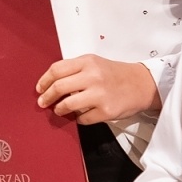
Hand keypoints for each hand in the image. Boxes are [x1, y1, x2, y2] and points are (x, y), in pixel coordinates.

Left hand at [36, 55, 159, 122]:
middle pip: (59, 87)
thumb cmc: (114, 74)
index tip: (39, 88)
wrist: (141, 84)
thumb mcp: (94, 63)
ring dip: (59, 109)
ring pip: (68, 105)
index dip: (44, 81)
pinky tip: (80, 114)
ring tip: (59, 110)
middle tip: (42, 102)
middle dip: (46, 97)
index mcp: (88, 62)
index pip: (57, 70)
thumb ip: (74, 70)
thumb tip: (50, 83)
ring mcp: (100, 94)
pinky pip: (83, 118)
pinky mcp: (106, 111)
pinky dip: (78, 118)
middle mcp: (93, 76)